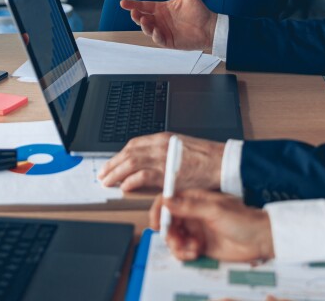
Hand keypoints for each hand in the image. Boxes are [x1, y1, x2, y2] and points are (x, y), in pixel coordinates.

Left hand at [97, 132, 223, 191]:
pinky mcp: (167, 173)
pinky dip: (131, 180)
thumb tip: (149, 163)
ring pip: (131, 163)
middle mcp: (159, 146)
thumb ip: (164, 153)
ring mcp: (162, 159)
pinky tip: (125, 186)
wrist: (221, 162)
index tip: (112, 163)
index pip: (133, 145)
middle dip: (112, 164)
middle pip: (128, 153)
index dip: (119, 155)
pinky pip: (143, 176)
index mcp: (162, 138)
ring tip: (108, 182)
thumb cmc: (206, 158)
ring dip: (116, 173)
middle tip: (103, 174)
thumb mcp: (180, 148)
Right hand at [120, 0, 216, 50]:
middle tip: (134, 12)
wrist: (210, 27)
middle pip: (142, 18)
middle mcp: (160, 20)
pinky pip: (157, 39)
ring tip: (144, 19)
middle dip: (136, 15)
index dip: (133, 4)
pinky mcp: (168, 42)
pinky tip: (155, 30)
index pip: (144, 5)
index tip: (123, 2)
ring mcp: (163, 31)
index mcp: (162, 8)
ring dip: (144, 24)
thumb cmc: (199, 10)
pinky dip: (154, 35)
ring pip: (147, 29)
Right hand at [149, 189, 273, 262]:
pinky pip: (183, 250)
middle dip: (169, 233)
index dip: (159, 210)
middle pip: (168, 222)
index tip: (157, 224)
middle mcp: (192, 214)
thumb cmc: (243, 220)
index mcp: (195, 199)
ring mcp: (195, 230)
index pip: (169, 200)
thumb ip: (190, 206)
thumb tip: (168, 201)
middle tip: (177, 240)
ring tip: (192, 248)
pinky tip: (196, 252)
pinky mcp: (199, 245)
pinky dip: (185, 253)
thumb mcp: (215, 210)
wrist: (260, 240)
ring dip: (178, 245)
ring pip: (174, 238)